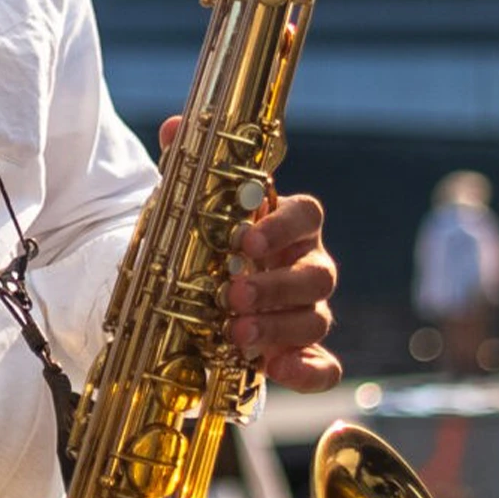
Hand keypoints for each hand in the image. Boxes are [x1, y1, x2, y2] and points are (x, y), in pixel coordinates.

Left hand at [160, 116, 342, 393]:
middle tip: (232, 296)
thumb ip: (187, 168)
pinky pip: (323, 365)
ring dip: (278, 327)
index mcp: (288, 227)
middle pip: (316, 273)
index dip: (283, 227)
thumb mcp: (192, 210)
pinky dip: (309, 371)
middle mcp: (306, 266)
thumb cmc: (210, 246)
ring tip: (236, 334)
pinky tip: (279, 372)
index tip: (246, 240)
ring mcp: (307, 310)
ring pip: (316, 317)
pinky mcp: (302, 351)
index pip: (308, 216)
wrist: (200, 295)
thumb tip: (175, 125)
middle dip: (275, 287)